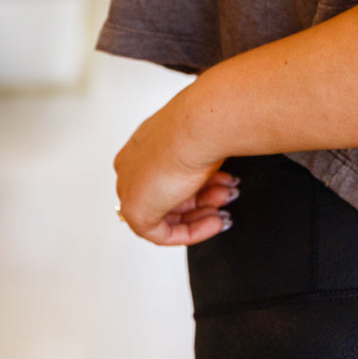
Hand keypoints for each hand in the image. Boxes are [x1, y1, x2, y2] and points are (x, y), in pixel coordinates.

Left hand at [113, 86, 237, 245]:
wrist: (198, 126)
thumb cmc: (202, 125)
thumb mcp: (203, 139)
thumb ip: (200, 157)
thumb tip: (215, 166)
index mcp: (143, 145)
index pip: (167, 174)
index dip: (199, 183)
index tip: (221, 184)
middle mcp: (133, 166)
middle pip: (170, 195)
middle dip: (204, 198)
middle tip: (226, 197)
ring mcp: (131, 189)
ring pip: (168, 213)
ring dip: (203, 213)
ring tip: (226, 208)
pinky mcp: (136, 213)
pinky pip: (163, 234)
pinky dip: (192, 232)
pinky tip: (214, 222)